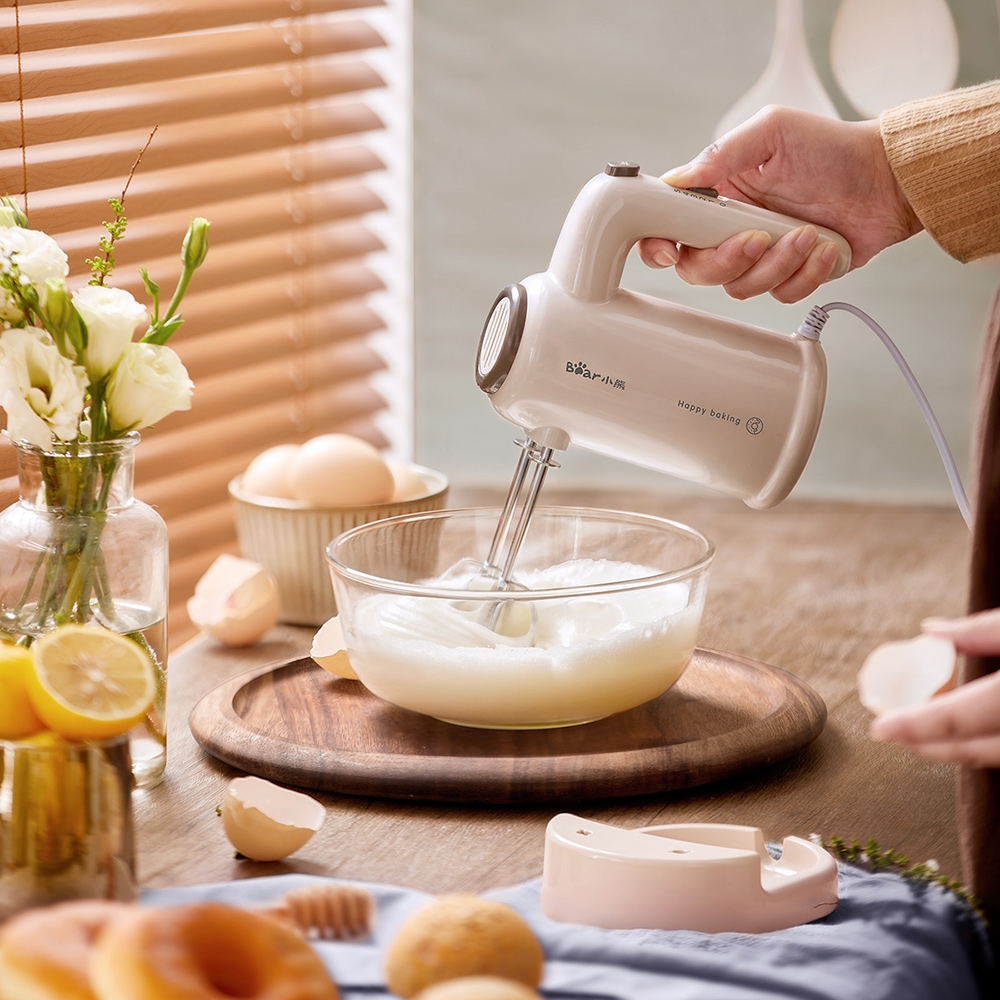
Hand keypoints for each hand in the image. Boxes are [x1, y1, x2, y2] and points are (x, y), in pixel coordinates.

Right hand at [637, 106, 921, 302]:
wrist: (886, 178)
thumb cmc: (832, 148)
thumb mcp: (772, 132)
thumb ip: (721, 154)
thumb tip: (678, 179)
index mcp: (716, 195)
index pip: (668, 227)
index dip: (658, 245)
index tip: (670, 250)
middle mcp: (730, 229)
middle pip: (697, 269)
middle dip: (725, 260)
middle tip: (758, 237)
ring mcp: (759, 256)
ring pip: (738, 287)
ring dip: (776, 263)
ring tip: (807, 233)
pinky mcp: (789, 276)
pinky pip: (779, 294)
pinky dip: (805, 273)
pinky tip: (824, 247)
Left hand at [871, 609, 999, 767]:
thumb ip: (981, 631)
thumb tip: (931, 631)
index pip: (960, 717)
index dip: (916, 725)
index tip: (878, 727)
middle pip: (973, 748)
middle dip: (927, 743)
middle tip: (887, 732)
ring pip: (992, 755)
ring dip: (955, 748)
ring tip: (915, 735)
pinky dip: (981, 744)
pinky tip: (959, 734)